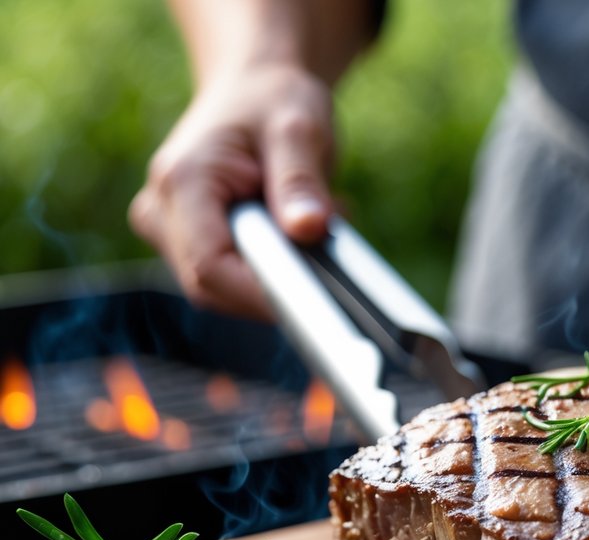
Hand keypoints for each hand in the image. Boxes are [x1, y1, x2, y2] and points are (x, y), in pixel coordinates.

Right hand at [130, 65, 334, 319]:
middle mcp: (159, 212)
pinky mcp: (183, 243)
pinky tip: (289, 231)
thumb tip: (309, 229)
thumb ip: (301, 181)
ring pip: (223, 290)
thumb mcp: (298, 129)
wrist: (251, 88)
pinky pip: (227, 278)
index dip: (262, 294)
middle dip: (275, 281)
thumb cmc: (272, 101)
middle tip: (324, 241)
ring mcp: (166, 231)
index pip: (210, 267)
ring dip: (275, 272)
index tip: (316, 296)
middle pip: (214, 287)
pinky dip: (267, 267)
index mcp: (181, 182)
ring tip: (307, 222)